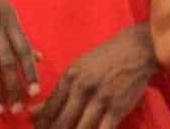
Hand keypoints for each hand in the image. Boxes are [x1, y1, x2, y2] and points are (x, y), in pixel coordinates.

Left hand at [30, 22, 157, 128]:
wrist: (137, 48)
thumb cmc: (106, 58)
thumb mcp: (78, 69)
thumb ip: (57, 93)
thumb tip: (31, 114)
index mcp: (70, 77)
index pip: (49, 109)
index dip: (41, 126)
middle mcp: (83, 88)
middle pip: (61, 123)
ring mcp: (101, 99)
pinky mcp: (117, 108)